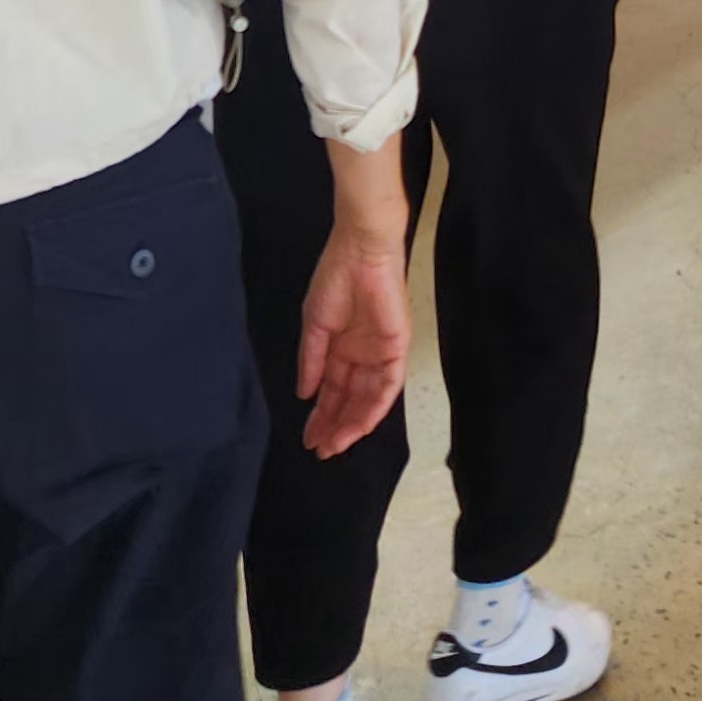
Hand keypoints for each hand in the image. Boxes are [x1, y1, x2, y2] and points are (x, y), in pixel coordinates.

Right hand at [295, 235, 409, 457]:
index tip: (308, 437)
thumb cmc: (335, 279)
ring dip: (352, 423)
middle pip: (349, 399)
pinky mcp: (397, 346)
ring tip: (334, 444)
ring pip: (368, 398)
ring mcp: (379, 352)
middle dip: (334, 425)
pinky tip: (357, 424)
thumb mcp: (315, 325)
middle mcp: (360, 354)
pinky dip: (374, 406)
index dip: (320, 414)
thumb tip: (304, 394)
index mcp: (340, 347)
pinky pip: (388, 385)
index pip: (331, 390)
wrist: (361, 252)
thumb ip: (311, 361)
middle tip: (320, 448)